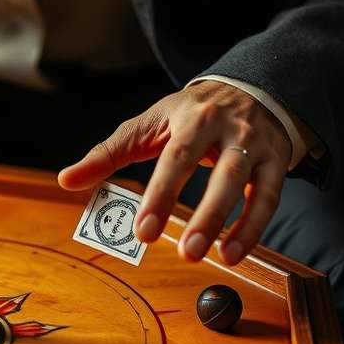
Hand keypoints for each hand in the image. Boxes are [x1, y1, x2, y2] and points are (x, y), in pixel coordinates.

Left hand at [58, 80, 291, 265]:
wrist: (248, 86)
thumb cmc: (188, 114)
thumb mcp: (146, 125)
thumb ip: (107, 154)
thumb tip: (66, 180)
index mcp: (192, 117)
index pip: (175, 158)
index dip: (160, 196)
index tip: (143, 233)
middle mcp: (230, 129)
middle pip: (222, 173)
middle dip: (205, 215)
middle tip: (184, 253)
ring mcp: (257, 145)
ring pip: (251, 186)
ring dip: (236, 226)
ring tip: (217, 258)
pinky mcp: (277, 161)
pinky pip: (270, 197)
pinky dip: (254, 227)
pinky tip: (234, 253)